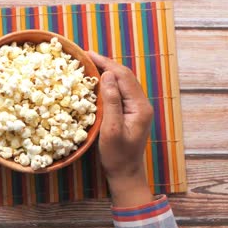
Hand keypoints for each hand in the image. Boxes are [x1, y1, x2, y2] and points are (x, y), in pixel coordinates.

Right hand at [89, 51, 154, 206]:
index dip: (106, 63)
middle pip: (124, 76)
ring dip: (107, 71)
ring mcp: (137, 108)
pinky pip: (120, 91)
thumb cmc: (117, 155)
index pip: (123, 77)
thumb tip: (107, 76)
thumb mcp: (111, 129)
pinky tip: (97, 80)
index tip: (88, 55)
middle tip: (86, 56)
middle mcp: (142, 104)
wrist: (125, 172)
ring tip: (89, 64)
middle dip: (106, 64)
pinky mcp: (131, 112)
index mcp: (140, 107)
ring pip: (123, 82)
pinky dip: (109, 82)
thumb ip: (111, 102)